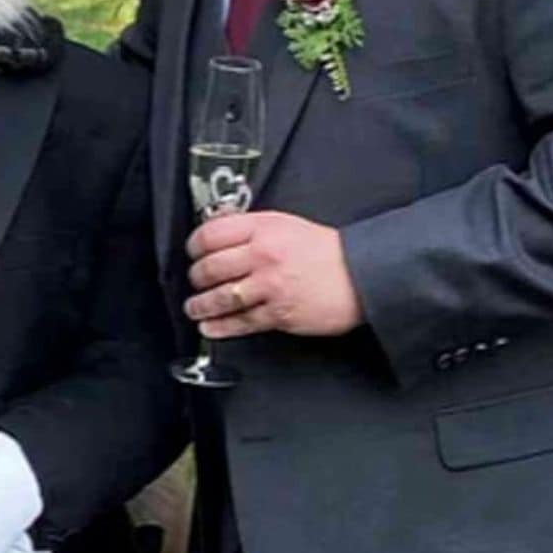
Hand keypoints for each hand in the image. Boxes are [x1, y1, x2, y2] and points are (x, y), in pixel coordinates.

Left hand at [184, 210, 361, 338]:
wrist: (361, 274)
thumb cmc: (326, 250)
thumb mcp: (285, 224)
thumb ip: (251, 228)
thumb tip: (217, 231)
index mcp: (262, 228)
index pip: (211, 234)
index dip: (194, 246)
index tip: (192, 253)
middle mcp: (263, 255)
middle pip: (210, 268)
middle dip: (196, 278)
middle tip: (195, 281)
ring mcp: (270, 286)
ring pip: (220, 297)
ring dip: (200, 305)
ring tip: (194, 308)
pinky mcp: (279, 314)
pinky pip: (241, 322)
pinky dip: (220, 327)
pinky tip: (210, 328)